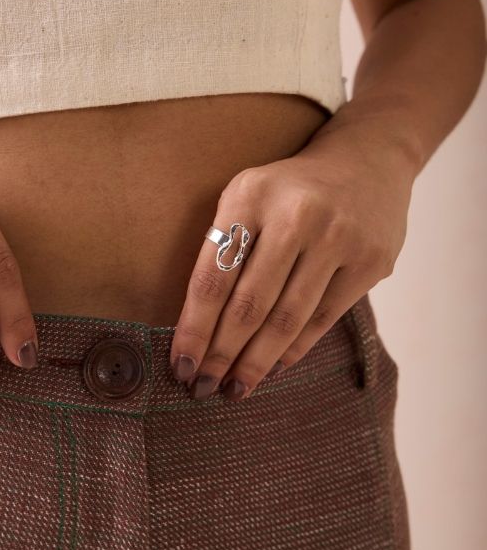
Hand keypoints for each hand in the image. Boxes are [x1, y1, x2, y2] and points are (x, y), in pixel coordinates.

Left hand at [169, 132, 415, 400]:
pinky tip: (271, 368)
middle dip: (220, 355)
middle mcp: (296, 215)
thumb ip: (222, 248)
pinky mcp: (370, 261)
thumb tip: (195, 329)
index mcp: (250, 195)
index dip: (193, 329)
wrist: (368, 160)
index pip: (212, 278)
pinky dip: (292, 351)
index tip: (179, 366)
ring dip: (255, 363)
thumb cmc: (289, 192)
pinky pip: (321, 319)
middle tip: (201, 388)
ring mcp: (338, 238)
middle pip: (248, 306)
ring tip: (234, 389)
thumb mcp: (247, 197)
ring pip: (286, 320)